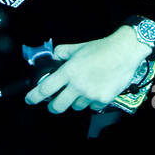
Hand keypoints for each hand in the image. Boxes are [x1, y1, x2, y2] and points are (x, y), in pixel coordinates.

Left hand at [25, 27, 147, 113]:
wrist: (124, 52)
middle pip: (57, 106)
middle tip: (54, 102)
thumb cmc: (101, 49)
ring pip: (75, 107)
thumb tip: (53, 58)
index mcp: (69, 71)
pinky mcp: (103, 100)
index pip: (45, 88)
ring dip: (75, 101)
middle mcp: (78, 85)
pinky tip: (95, 90)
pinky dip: (91, 101)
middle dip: (53, 106)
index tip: (30, 99)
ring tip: (82, 89)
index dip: (34, 96)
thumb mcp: (77, 47)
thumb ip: (62, 53)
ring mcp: (91, 94)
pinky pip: (91, 106)